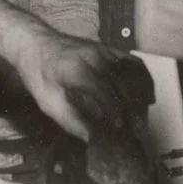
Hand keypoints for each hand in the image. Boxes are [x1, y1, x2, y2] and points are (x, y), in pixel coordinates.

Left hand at [3, 25, 153, 140]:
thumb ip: (70, 121)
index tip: (119, 127)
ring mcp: (104, 51)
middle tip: (136, 130)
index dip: (114, 109)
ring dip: (142, 96)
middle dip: (134, 108)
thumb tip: (91, 139)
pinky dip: (144, 80)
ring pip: (134, 73)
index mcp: (75, 69)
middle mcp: (93, 56)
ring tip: (142, 118)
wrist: (36, 44)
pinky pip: (135, 64)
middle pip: (124, 82)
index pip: (103, 89)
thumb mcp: (47, 102)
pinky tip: (146, 97)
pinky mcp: (110, 50)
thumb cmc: (39, 72)